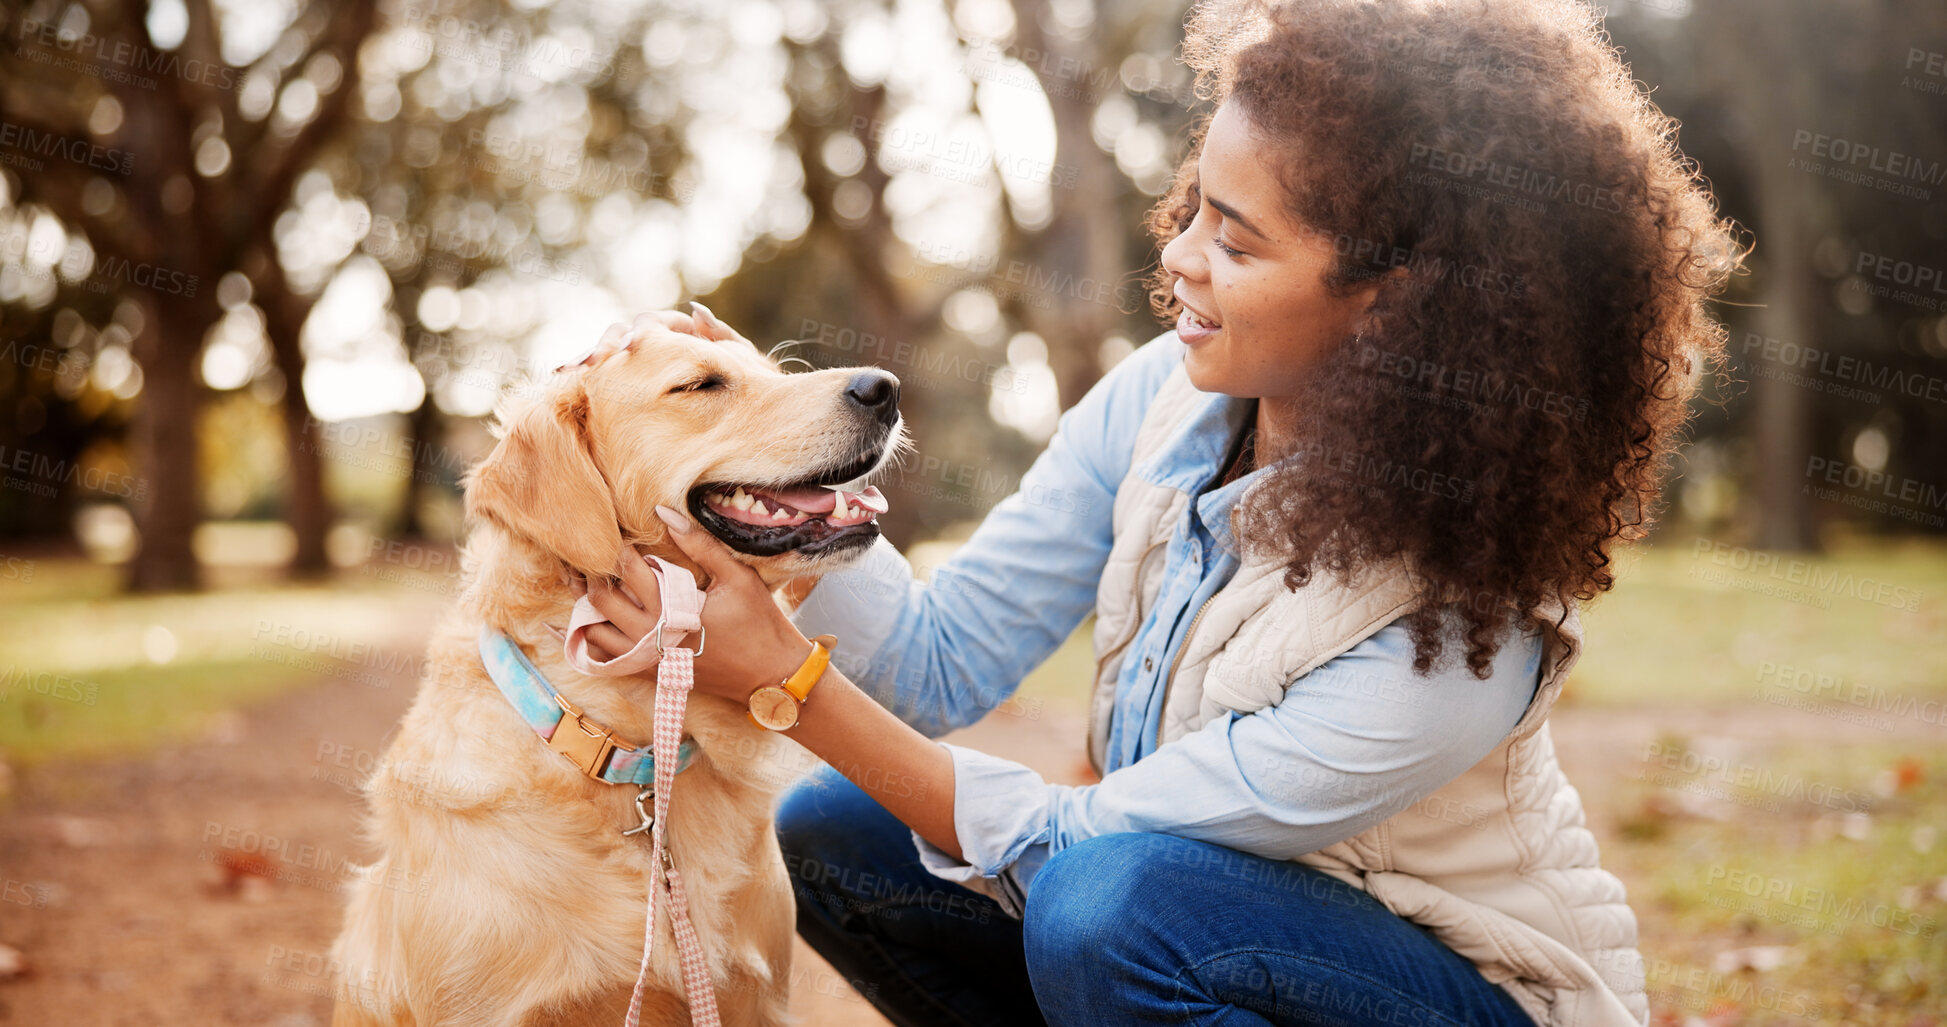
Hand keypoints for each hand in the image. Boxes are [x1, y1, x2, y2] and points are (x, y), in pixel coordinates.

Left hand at [579, 505, 813, 703]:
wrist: (770, 674)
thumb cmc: (758, 621)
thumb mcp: (736, 577)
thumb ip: (699, 545)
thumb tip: (663, 511)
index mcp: (671, 609)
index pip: (626, 570)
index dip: (615, 547)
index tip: (615, 532)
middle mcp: (652, 637)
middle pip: (600, 600)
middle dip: (591, 574)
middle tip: (593, 555)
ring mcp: (647, 659)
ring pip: (595, 632)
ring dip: (588, 606)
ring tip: (591, 582)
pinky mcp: (651, 673)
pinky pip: (607, 657)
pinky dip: (597, 635)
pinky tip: (598, 617)